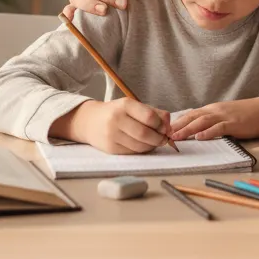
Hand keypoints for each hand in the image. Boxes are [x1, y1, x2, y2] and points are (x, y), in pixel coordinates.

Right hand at [52, 99, 171, 154]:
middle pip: (145, 134)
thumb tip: (169, 124)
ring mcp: (112, 135)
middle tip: (164, 139)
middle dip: (159, 138)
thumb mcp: (133, 106)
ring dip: (152, 146)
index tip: (165, 128)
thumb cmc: (116, 112)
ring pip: (140, 146)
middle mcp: (116, 119)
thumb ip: (154, 112)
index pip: (149, 117)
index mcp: (125, 105)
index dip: (161, 125)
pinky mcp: (110, 148)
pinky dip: (142, 151)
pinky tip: (143, 145)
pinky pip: (132, 152)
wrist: (89, 121)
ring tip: (155, 142)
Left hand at [170, 97, 258, 141]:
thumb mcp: (226, 115)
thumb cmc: (246, 115)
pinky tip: (200, 137)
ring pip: (202, 121)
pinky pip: (219, 128)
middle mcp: (215, 110)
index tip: (165, 130)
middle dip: (178, 126)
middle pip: (192, 116)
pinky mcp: (234, 123)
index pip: (191, 114)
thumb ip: (212, 121)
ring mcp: (224, 116)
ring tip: (176, 137)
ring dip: (188, 129)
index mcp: (212, 109)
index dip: (178, 122)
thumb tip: (198, 130)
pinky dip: (208, 132)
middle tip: (164, 134)